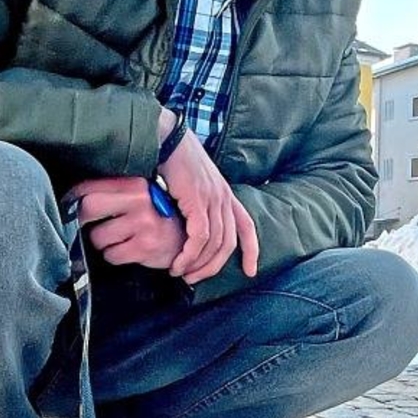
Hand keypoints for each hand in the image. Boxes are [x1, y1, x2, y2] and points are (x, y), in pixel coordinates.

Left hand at [69, 177, 185, 269]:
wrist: (190, 238)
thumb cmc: (159, 217)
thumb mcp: (140, 196)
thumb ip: (116, 192)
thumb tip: (76, 196)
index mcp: (135, 183)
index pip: (91, 186)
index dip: (74, 197)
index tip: (71, 204)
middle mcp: (139, 200)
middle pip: (89, 207)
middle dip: (83, 219)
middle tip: (89, 223)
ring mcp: (143, 224)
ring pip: (98, 236)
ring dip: (102, 242)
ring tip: (116, 238)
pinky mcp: (145, 247)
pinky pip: (112, 255)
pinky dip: (115, 256)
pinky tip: (127, 250)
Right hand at [159, 130, 258, 284]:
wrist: (165, 137)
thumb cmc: (173, 158)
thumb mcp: (192, 182)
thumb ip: (196, 201)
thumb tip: (187, 223)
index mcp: (225, 193)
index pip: (246, 225)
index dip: (252, 250)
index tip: (250, 271)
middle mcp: (224, 197)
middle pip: (228, 243)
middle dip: (213, 267)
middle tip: (195, 279)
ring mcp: (213, 198)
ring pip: (214, 244)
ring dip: (197, 264)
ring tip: (181, 274)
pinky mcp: (197, 200)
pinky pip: (199, 237)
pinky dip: (189, 255)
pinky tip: (178, 263)